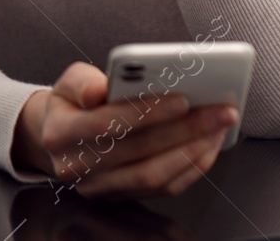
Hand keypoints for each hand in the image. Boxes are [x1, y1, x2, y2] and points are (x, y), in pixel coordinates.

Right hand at [11, 61, 238, 200]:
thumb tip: (99, 89)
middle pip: (139, 152)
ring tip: (220, 125)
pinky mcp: (122, 197)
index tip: (183, 99)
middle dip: (186, 129)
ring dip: (194, 150)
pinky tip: (209, 144)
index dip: (146, 113)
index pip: (107, 124)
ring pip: (154, 176)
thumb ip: (82, 81)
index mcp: (61, 133)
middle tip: (221, 110)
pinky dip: (192, 166)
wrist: (58, 138)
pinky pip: (163, 188)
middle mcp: (79, 167)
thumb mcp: (68, 82)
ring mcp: (101, 188)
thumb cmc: (72, 103)